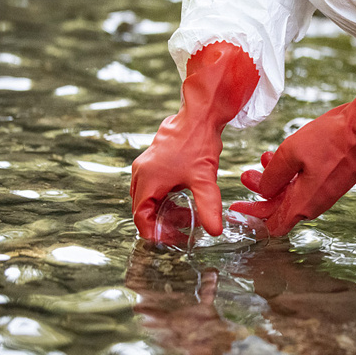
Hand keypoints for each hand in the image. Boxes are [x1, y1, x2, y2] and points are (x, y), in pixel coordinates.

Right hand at [130, 42, 258, 240]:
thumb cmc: (198, 143)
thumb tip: (214, 231)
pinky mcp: (155, 159)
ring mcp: (146, 165)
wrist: (200, 114)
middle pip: (143, 208)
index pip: (141, 217)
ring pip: (149, 196)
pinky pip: (154, 185)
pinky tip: (185, 198)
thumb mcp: (205, 179)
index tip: (171, 240)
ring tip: (187, 216)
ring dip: (164, 209)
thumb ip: (208, 207)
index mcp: (147, 180)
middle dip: (161, 222)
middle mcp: (141, 173)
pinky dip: (166, 196)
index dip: (154, 232)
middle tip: (182, 231)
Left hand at [231, 62, 355, 235]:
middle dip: (260, 191)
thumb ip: (271, 177)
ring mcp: (326, 192)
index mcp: (303, 203)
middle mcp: (315, 203)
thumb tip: (262, 192)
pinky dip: (291, 173)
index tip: (238, 207)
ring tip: (265, 157)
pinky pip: (306, 183)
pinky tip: (285, 155)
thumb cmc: (330, 140)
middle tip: (246, 176)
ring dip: (276, 178)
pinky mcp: (334, 179)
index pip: (273, 224)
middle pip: (281, 207)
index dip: (253, 217)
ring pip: (293, 192)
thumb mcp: (290, 154)